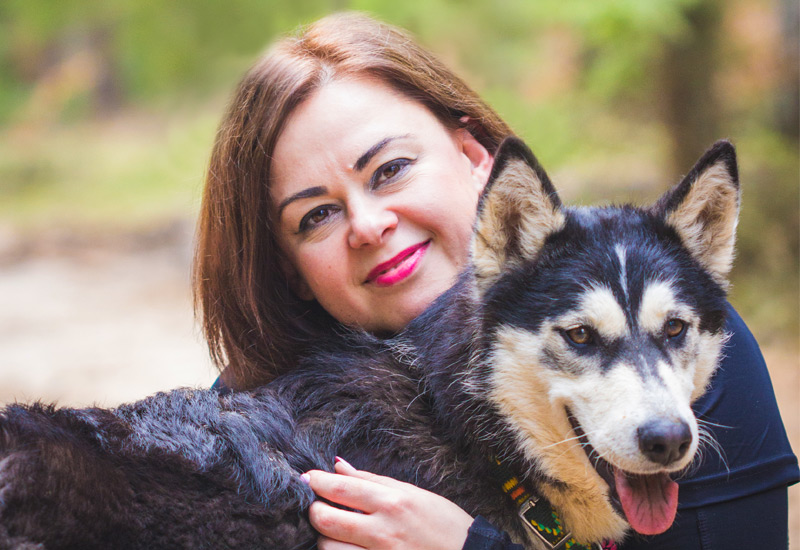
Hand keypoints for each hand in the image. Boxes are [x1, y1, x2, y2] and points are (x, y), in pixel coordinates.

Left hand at [302, 457, 473, 549]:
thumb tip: (338, 466)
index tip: (306, 479)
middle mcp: (384, 531)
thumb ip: (372, 481)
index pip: (341, 488)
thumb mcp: (412, 494)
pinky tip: (347, 547)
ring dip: (326, 539)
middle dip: (314, 511)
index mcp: (393, 502)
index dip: (317, 482)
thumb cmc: (443, 523)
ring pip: (328, 549)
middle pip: (326, 520)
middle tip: (318, 507)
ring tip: (336, 533)